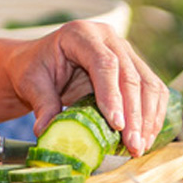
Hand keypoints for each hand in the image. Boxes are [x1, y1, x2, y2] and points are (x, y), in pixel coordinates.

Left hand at [4, 20, 169, 155]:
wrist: (40, 62)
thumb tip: (46, 130)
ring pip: (148, 83)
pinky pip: (152, 90)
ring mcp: (124, 50)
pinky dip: (152, 115)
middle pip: (131, 75)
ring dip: (148, 118)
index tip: (117, 125)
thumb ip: (42, 103)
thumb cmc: (34, 69)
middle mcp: (108, 37)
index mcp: (81, 34)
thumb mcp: (30, 83)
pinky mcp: (134, 67)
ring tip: (139, 147)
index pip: (105, 63)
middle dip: (135, 114)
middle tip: (133, 146)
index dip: (113, 95)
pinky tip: (146, 138)